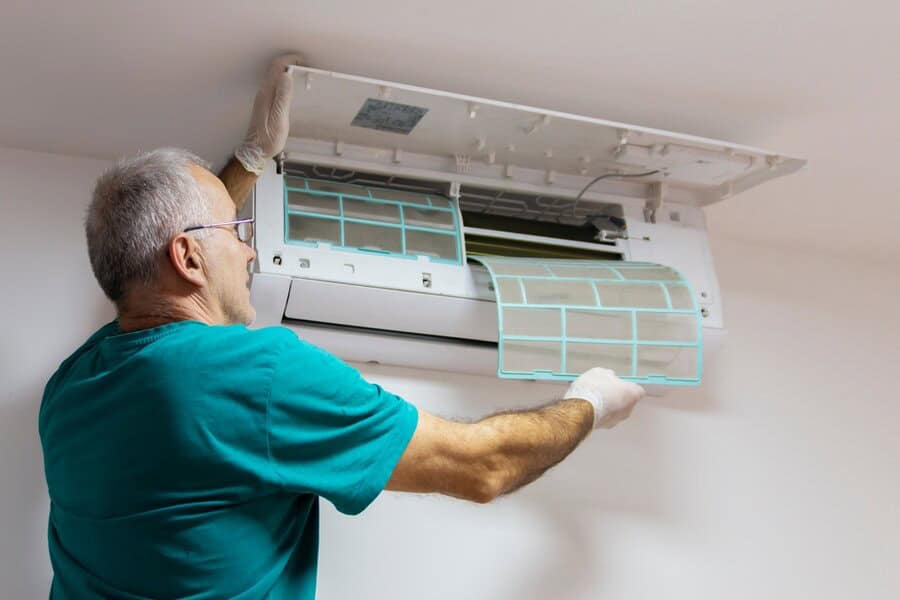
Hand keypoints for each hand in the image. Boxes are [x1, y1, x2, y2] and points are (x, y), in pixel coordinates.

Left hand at [234, 53, 304, 174]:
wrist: (255, 152)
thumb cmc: (267, 139)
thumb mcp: (278, 119)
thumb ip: (282, 97)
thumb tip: (286, 76)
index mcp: (266, 94)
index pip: (277, 67)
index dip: (290, 60)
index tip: (303, 61)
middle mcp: (263, 93)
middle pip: (275, 69)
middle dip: (290, 63)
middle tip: (306, 66)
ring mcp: (264, 97)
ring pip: (275, 77)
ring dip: (288, 71)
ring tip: (303, 74)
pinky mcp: (266, 104)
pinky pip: (276, 86)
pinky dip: (286, 82)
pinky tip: (294, 88)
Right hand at [564, 368, 643, 428]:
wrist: (581, 410)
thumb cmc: (594, 389)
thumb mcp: (599, 373)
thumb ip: (608, 375)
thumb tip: (609, 376)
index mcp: (632, 394)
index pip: (637, 390)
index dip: (627, 386)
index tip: (619, 383)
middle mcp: (628, 410)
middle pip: (626, 401)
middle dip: (617, 396)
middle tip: (604, 389)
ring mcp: (616, 420)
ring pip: (615, 411)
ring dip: (608, 406)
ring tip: (593, 398)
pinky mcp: (604, 427)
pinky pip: (604, 417)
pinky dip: (599, 413)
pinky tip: (588, 406)